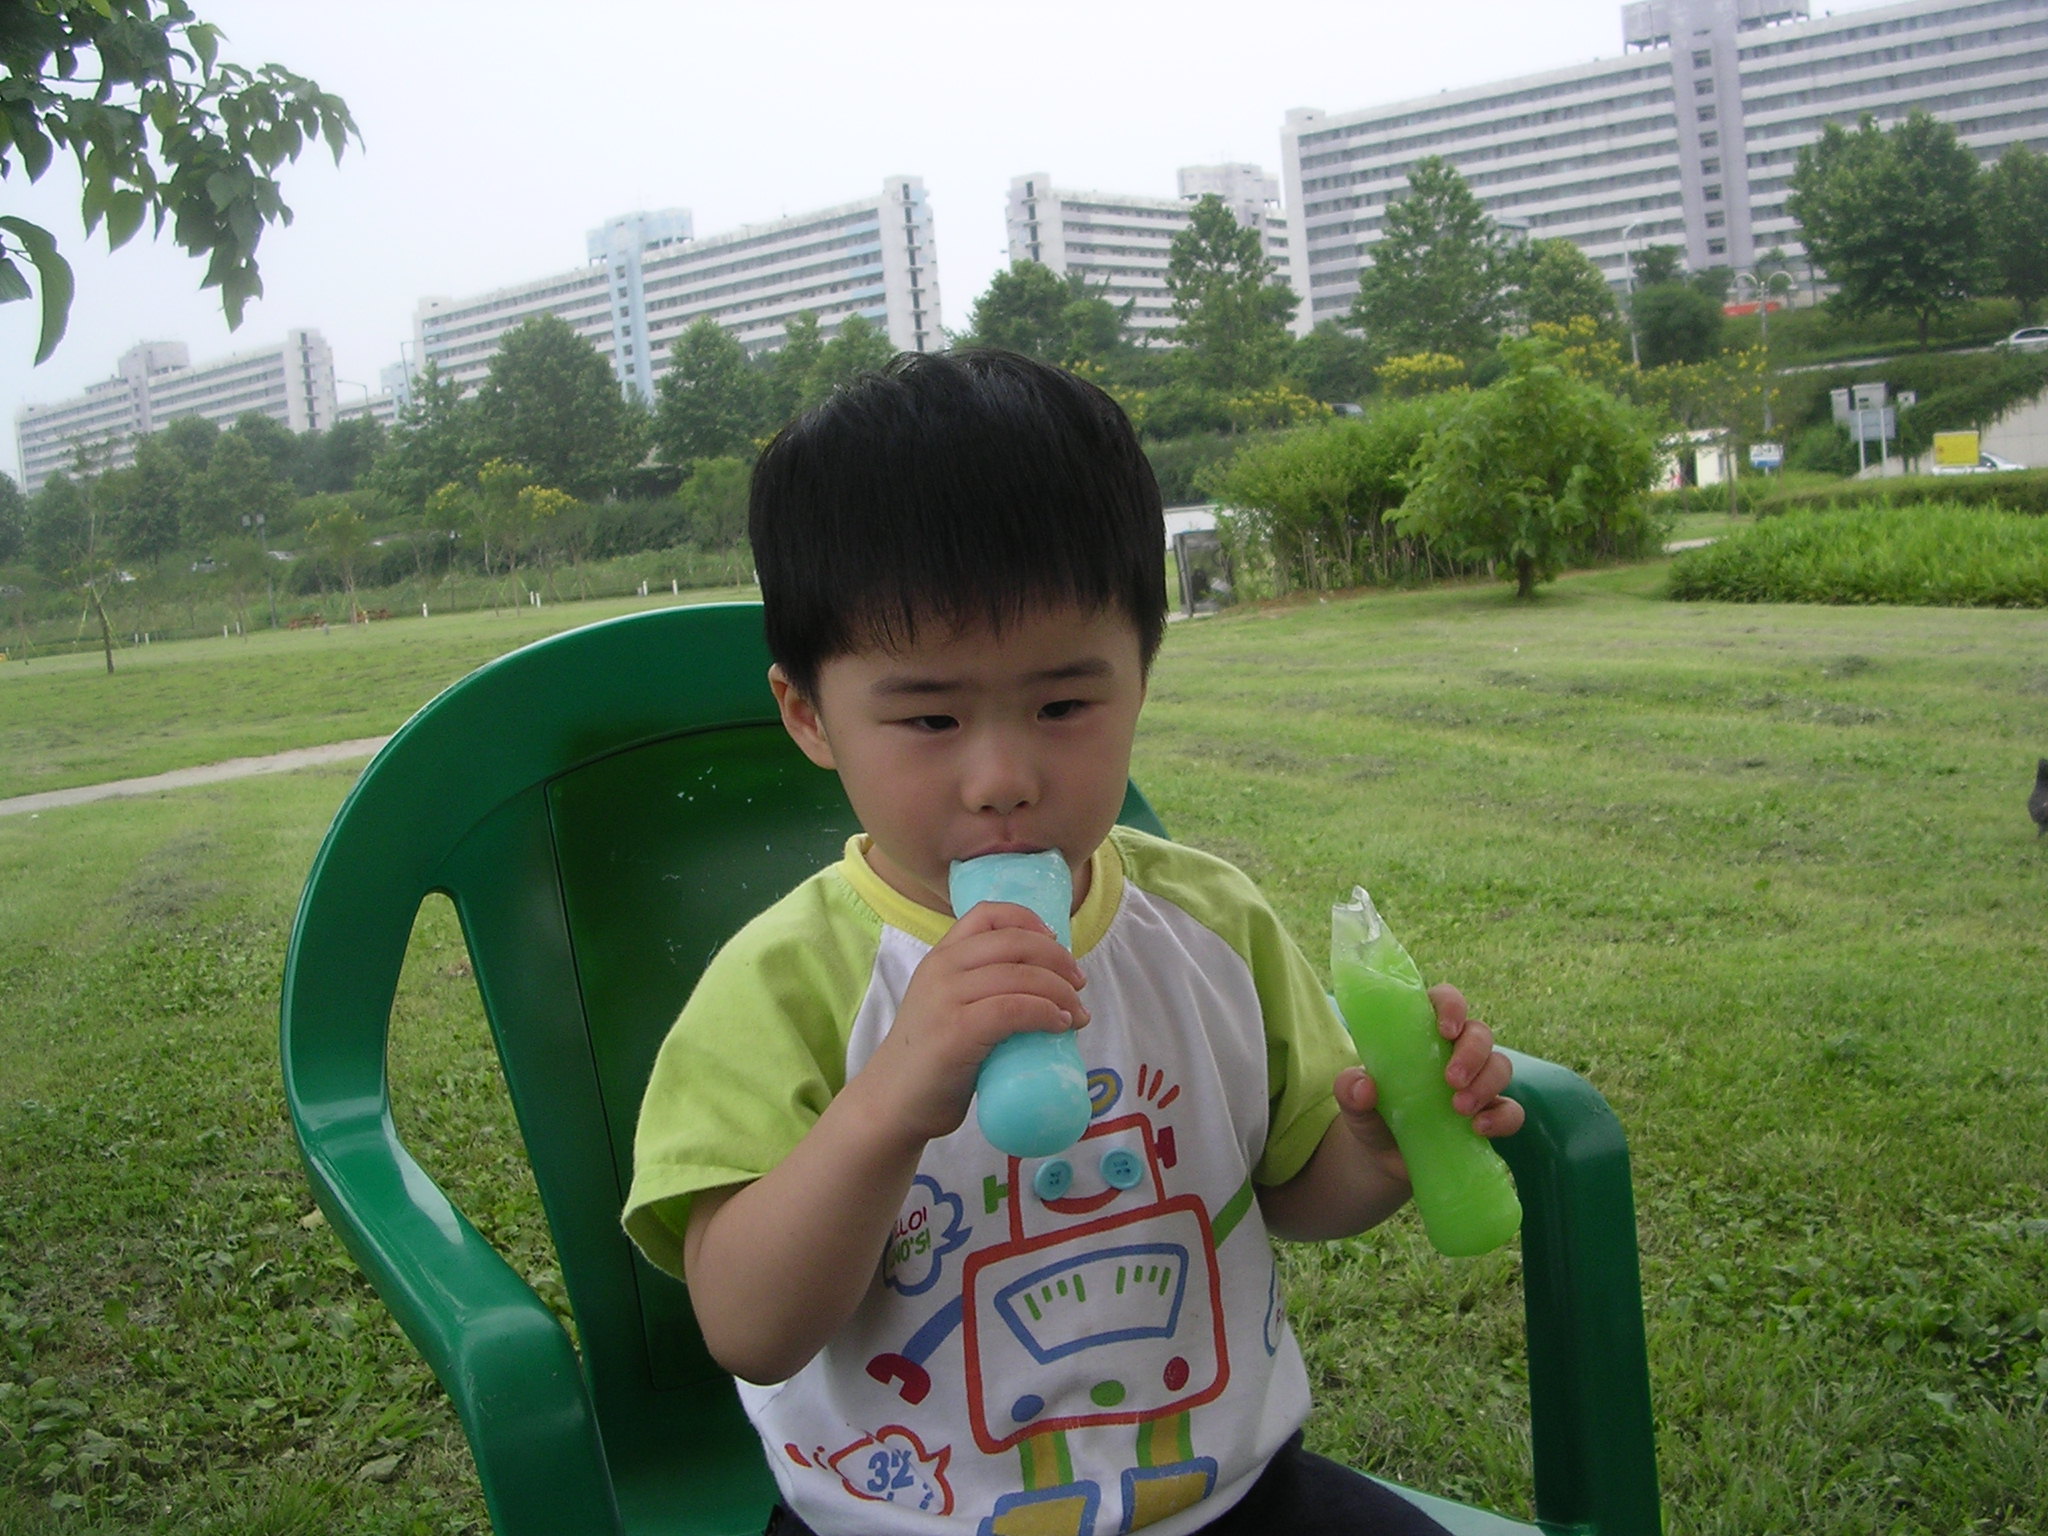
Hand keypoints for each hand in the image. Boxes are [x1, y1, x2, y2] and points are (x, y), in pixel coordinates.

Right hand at [856, 901, 1088, 1146]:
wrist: (893, 1101)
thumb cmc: (930, 1059)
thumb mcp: (947, 1006)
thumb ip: (979, 988)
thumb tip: (1044, 986)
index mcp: (940, 957)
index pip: (987, 914)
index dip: (1029, 919)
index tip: (1054, 941)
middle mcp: (942, 969)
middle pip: (1015, 942)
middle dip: (1058, 959)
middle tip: (1079, 984)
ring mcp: (947, 999)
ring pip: (1021, 975)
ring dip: (1061, 991)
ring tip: (1078, 1014)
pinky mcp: (958, 1031)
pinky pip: (1014, 1008)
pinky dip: (1046, 1013)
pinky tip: (1060, 1025)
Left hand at [1330, 984, 1523, 1174]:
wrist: (1382, 1159)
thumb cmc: (1370, 1113)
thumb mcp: (1351, 1102)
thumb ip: (1349, 1090)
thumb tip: (1363, 1085)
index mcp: (1421, 1032)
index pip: (1445, 1001)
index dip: (1451, 1007)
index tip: (1445, 1029)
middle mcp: (1454, 1052)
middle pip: (1480, 1033)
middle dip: (1471, 1052)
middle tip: (1451, 1080)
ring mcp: (1475, 1083)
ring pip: (1500, 1065)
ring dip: (1486, 1084)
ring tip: (1460, 1109)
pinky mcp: (1488, 1115)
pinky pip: (1511, 1110)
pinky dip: (1502, 1117)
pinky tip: (1480, 1129)